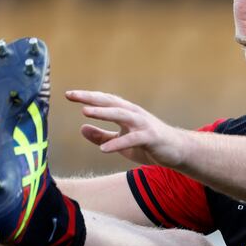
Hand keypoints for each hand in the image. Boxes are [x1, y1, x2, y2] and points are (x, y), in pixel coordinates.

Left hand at [66, 90, 186, 167]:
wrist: (177, 151)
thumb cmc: (148, 145)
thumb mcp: (121, 141)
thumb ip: (102, 135)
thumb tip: (81, 128)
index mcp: (126, 112)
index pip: (104, 101)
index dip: (87, 97)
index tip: (69, 94)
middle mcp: (134, 113)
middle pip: (110, 102)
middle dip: (90, 98)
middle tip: (71, 95)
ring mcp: (143, 124)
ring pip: (121, 114)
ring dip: (103, 112)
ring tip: (85, 112)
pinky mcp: (151, 137)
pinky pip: (132, 139)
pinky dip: (118, 143)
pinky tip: (103, 149)